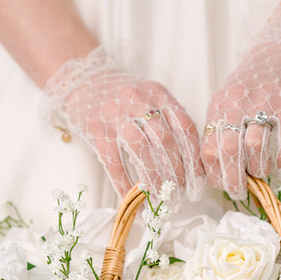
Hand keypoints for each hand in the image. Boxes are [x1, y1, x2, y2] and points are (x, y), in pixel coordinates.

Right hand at [43, 48, 203, 198]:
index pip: (185, 127)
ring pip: (141, 150)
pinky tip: (132, 198)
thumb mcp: (150, 99)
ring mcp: (116, 114)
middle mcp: (139, 100)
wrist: (83, 81)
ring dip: (154, 178)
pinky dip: (124, 183)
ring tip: (160, 198)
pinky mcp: (96, 129)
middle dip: (176, 172)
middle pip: (166, 140)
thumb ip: (168, 122)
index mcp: (159, 94)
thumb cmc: (123, 98)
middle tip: (179, 192)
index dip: (194, 158)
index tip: (197, 181)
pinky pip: (113, 161)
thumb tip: (189, 165)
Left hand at [201, 8, 280, 197]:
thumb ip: (222, 128)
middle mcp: (237, 104)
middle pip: (228, 151)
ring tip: (262, 173)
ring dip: (259, 168)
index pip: (207, 148)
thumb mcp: (229, 99)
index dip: (213, 173)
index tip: (221, 184)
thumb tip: (220, 169)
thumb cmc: (254, 81)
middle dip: (233, 179)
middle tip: (240, 191)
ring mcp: (263, 103)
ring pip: (255, 147)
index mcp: (218, 106)